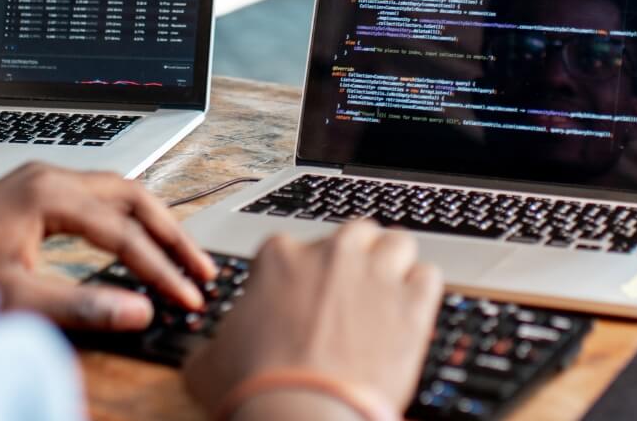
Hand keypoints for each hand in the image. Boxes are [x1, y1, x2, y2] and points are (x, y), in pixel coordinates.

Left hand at [0, 163, 216, 331]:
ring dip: (153, 224)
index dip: (161, 268)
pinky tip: (137, 243)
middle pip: (132, 196)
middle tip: (202, 271)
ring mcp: (40, 182)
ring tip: (182, 258)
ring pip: (117, 193)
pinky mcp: (33, 195)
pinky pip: (97, 199)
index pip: (123, 231)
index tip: (187, 297)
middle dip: (172, 235)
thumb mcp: (15, 298)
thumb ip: (80, 306)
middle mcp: (48, 177)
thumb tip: (138, 311)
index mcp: (47, 193)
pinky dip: (127, 221)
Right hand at [182, 221, 442, 415]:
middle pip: (354, 233)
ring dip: (393, 264)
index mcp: (279, 257)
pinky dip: (421, 292)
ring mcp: (375, 273)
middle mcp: (331, 253)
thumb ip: (212, 344)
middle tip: (350, 293)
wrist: (300, 414)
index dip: (301, 275)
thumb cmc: (254, 389)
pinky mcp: (412, 303)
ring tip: (387, 295)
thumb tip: (207, 353)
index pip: (296, 247)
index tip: (303, 300)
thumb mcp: (209, 362)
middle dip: (354, 258)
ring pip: (397, 242)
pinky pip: (429, 276)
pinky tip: (411, 313)